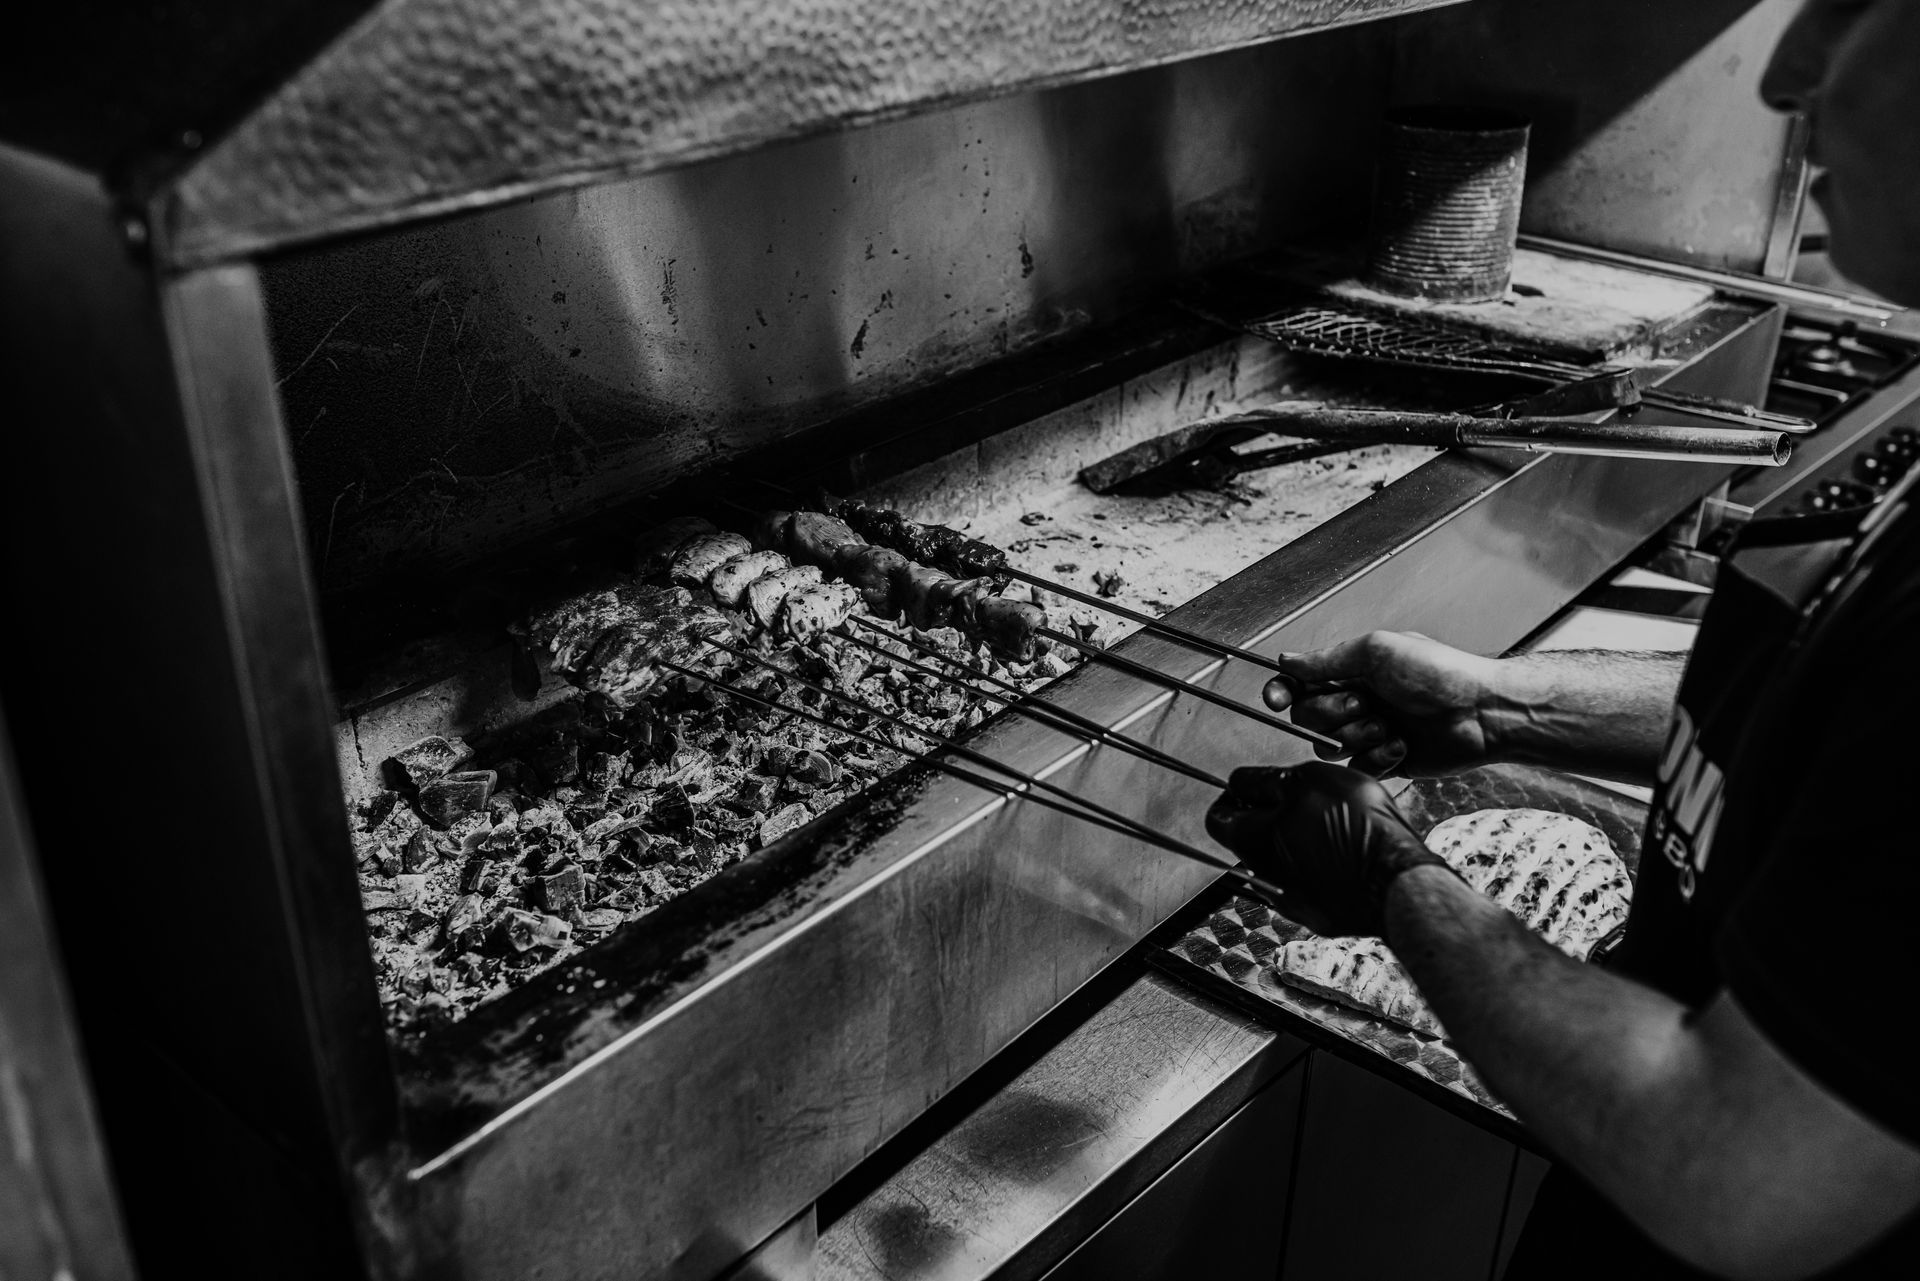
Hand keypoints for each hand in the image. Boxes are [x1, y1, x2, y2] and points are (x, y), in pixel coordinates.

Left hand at [1204, 761, 1448, 936]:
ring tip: (1332, 825)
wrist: (1399, 883)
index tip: (1256, 786)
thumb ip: (1268, 781)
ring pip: (1282, 862)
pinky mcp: (1319, 915)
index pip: (1218, 817)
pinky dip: (1320, 866)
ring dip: (1297, 841)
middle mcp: (1261, 877)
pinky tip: (1347, 853)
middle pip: (1251, 840)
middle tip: (1303, 801)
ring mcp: (1290, 901)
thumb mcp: (1309, 780)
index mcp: (1250, 841)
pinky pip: (1309, 884)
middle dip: (1270, 816)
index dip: (1235, 796)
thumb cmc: (1354, 825)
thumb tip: (1240, 784)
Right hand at [1264, 631, 1504, 776]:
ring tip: (1390, 726)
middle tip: (1366, 702)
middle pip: (1307, 716)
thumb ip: (1327, 659)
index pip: (1299, 681)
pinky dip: (1378, 757)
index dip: (1282, 690)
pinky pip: (1357, 768)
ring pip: (1329, 746)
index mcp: (1353, 669)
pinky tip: (1402, 745)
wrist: (1482, 713)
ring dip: (1357, 736)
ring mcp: (1369, 732)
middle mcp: (1357, 700)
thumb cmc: (1441, 673)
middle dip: (1333, 712)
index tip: (1275, 698)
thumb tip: (1287, 661)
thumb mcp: (1377, 651)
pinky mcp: (1384, 761)